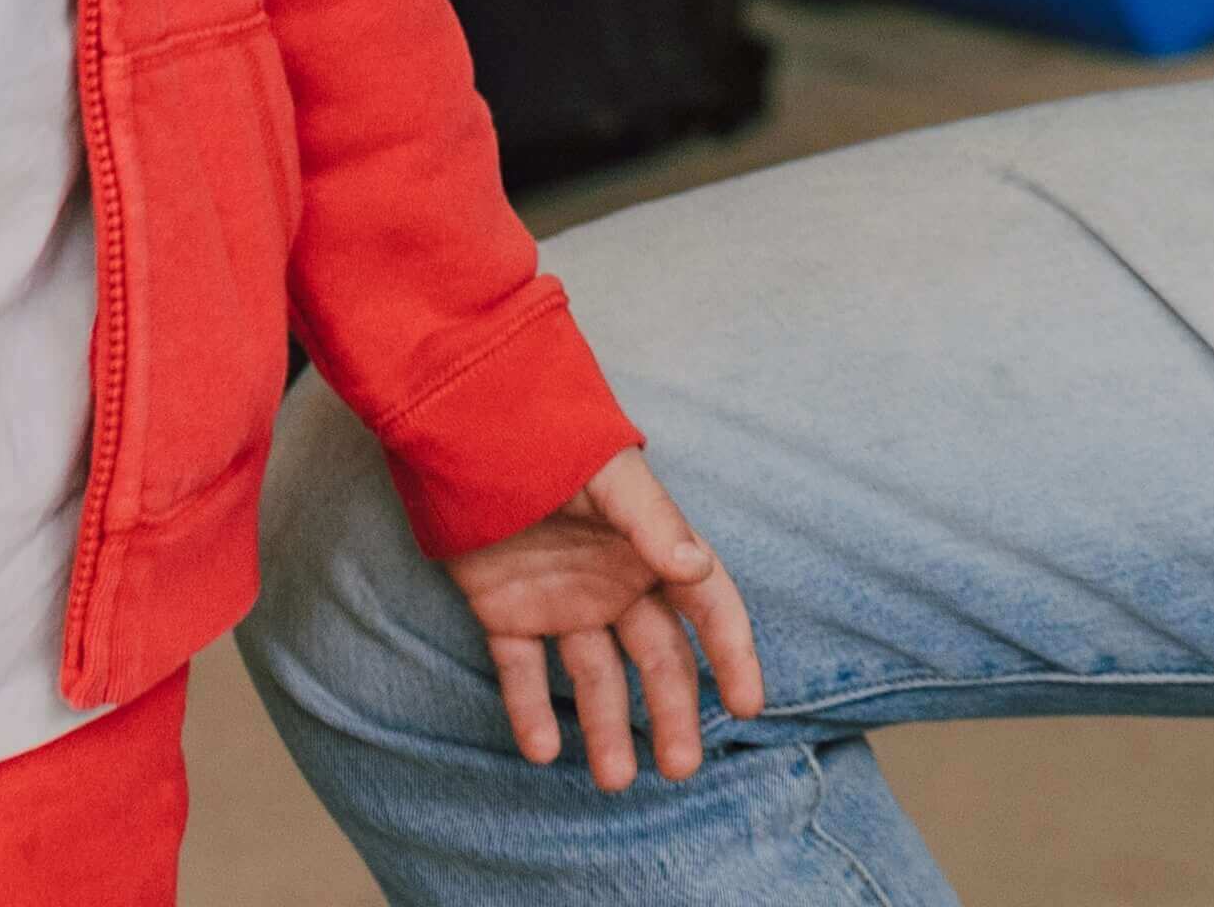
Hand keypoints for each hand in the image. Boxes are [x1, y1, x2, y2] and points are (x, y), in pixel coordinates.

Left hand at [442, 447, 765, 789]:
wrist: (467, 432)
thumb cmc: (550, 445)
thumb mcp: (609, 480)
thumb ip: (653, 523)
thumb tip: (699, 569)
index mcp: (651, 551)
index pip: (706, 609)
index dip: (731, 655)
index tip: (746, 707)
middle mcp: (614, 585)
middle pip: (656, 659)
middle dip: (671, 713)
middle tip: (680, 767)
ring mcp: (561, 603)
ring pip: (594, 677)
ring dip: (606, 728)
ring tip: (615, 781)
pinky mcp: (506, 615)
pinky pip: (522, 672)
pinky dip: (530, 712)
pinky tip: (542, 751)